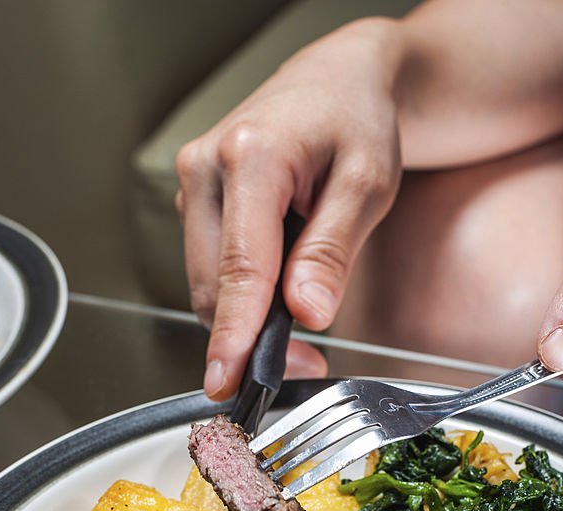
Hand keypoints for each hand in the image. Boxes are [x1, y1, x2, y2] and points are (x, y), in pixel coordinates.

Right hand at [175, 20, 402, 398]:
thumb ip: (333, 249)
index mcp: (253, 156)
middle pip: (214, 285)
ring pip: (208, 284)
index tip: (229, 379)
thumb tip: (307, 312)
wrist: (334, 81)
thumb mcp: (367, 183)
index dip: (235, 333)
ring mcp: (195, 185)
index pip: (240, 266)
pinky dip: (243, 297)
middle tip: (305, 363)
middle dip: (251, 338)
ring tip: (301, 324)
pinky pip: (211, 268)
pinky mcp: (196, 202)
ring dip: (247, 321)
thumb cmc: (355, 120)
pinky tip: (279, 293)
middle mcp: (207, 167)